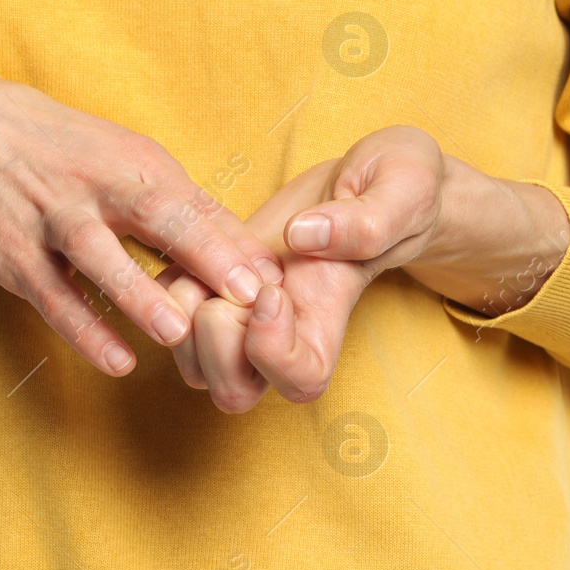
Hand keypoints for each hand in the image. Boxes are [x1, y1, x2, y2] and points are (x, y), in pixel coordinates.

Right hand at [0, 64, 283, 376]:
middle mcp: (98, 185)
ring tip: (179, 331)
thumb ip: (180, 208)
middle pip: (158, 218)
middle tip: (249, 296)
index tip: (281, 283)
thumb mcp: (122, 161)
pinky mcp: (13, 252)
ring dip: (139, 294)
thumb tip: (248, 255)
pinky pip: (53, 295)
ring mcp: (52, 218)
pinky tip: (117, 360)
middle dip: (206, 255)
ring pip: (100, 258)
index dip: (238, 244)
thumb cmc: (59, 152)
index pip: (196, 204)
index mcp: (136, 162)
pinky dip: (84, 328)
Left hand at [161, 126, 569, 411]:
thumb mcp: (403, 187)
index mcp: (328, 318)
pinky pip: (166, 317)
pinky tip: (193, 245)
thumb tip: (305, 237)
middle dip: (217, 338)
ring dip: (186, 315)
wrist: (365, 178)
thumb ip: (367, 220)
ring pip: (192, 367)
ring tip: (211, 261)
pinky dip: (166, 287)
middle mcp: (282, 332)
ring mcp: (243, 316)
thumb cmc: (397, 186)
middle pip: (234, 392)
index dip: (272, 349)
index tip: (273, 289)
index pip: (299, 382)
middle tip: (236, 279)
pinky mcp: (211, 285)